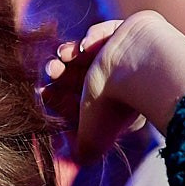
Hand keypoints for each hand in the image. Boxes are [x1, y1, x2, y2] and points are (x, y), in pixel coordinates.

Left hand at [41, 13, 184, 162]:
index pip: (78, 100)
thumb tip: (64, 149)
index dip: (57, 96)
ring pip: (87, 53)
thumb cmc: (114, 106)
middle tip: (49, 70)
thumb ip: (78, 153)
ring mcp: (125, 56)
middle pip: (78, 75)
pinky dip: (92, 36)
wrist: (142, 70)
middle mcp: (119, 82)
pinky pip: (104, 32)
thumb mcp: (91, 140)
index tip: (42, 91)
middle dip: (58, 73)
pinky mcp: (130, 32)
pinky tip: (86, 46)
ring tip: (63, 55)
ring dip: (70, 53)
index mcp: (112, 105)